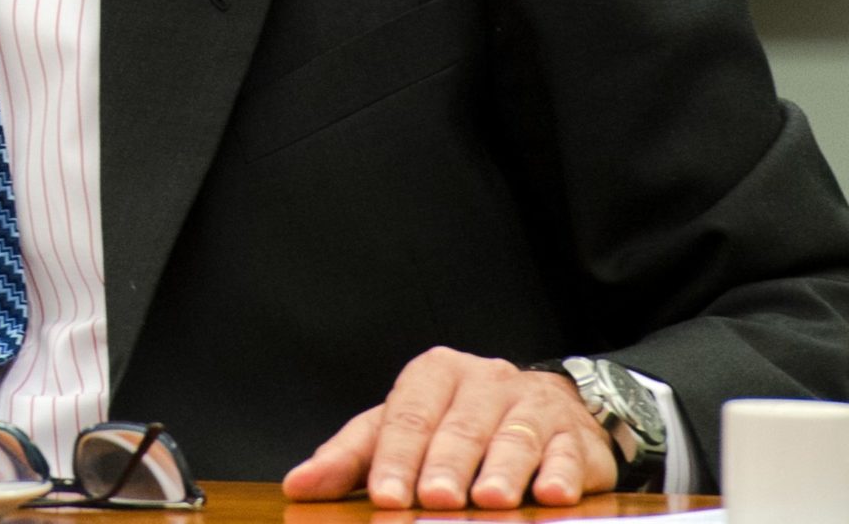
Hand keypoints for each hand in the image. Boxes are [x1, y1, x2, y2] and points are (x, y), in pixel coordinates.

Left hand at [283, 347, 618, 508]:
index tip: (387, 496)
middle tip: (436, 500)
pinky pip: (567, 453)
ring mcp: (533, 405)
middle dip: (446, 466)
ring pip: (514, 438)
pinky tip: (551, 495)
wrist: (541, 407)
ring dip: (502, 471)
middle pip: (461, 427)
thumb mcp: (400, 430)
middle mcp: (484, 381)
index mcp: (434, 373)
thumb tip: (299, 485)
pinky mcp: (574, 436)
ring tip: (488, 500)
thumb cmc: (455, 423)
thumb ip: (351, 457)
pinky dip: (560, 474)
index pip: (409, 416)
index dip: (397, 458)